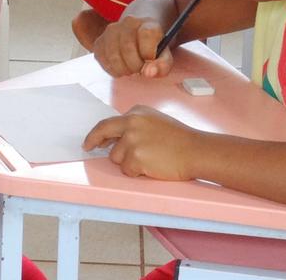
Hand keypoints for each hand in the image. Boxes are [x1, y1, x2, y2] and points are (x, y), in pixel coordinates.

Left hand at [82, 106, 198, 180]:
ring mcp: (132, 140)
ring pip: (116, 157)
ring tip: (149, 159)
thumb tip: (114, 139)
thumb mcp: (155, 121)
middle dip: (94, 142)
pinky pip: (127, 170)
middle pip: (103, 134)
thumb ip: (134, 126)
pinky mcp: (135, 158)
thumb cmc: (180, 139)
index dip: (97, 133)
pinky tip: (152, 167)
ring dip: (128, 162)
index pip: (108, 122)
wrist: (196, 150)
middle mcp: (131, 123)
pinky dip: (136, 172)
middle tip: (89, 148)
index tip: (90, 140)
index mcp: (136, 112)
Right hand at [92, 16, 172, 77]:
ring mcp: (110, 31)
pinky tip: (122, 66)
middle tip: (141, 68)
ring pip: (114, 58)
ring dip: (125, 70)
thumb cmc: (153, 46)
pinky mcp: (99, 42)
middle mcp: (127, 23)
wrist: (138, 33)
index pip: (147, 34)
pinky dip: (115, 71)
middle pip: (128, 49)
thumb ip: (162, 64)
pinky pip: (105, 63)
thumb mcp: (165, 53)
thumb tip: (149, 73)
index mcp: (147, 22)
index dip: (148, 52)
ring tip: (132, 68)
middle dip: (136, 66)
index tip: (150, 60)